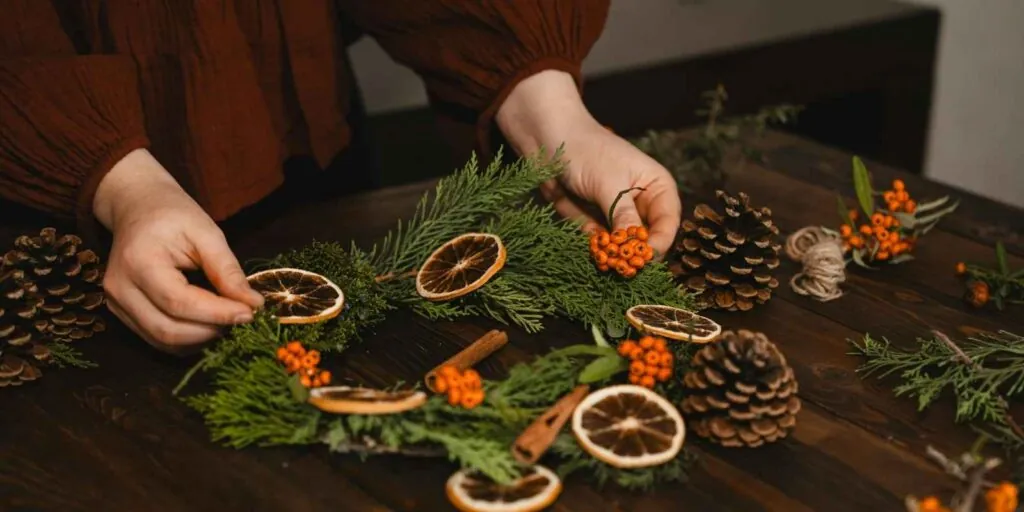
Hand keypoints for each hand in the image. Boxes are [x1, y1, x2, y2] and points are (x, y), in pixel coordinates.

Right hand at [93, 149, 263, 351]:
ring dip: (201, 339)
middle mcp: (120, 288)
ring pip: (162, 341)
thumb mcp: (207, 232)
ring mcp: (116, 304)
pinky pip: (156, 338)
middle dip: (211, 330)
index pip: (180, 302)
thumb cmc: (173, 215)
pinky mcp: (121, 313)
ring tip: (227, 319)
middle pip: (168, 330)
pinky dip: (187, 339)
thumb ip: (227, 270)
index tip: (250, 313)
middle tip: (242, 317)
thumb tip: (252, 304)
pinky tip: (208, 324)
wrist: (137, 207)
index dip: (218, 313)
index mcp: (139, 262)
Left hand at [495, 70, 680, 257]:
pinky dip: (591, 245)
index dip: (657, 244)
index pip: (667, 225)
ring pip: (621, 247)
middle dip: (631, 252)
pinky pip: (598, 244)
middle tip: (618, 262)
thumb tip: (636, 249)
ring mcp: (617, 215)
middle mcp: (642, 205)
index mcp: (658, 188)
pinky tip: (582, 231)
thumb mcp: (609, 184)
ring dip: (608, 250)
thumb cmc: (585, 150)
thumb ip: (624, 217)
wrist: (546, 138)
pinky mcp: (595, 222)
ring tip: (595, 240)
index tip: (641, 258)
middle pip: (647, 241)